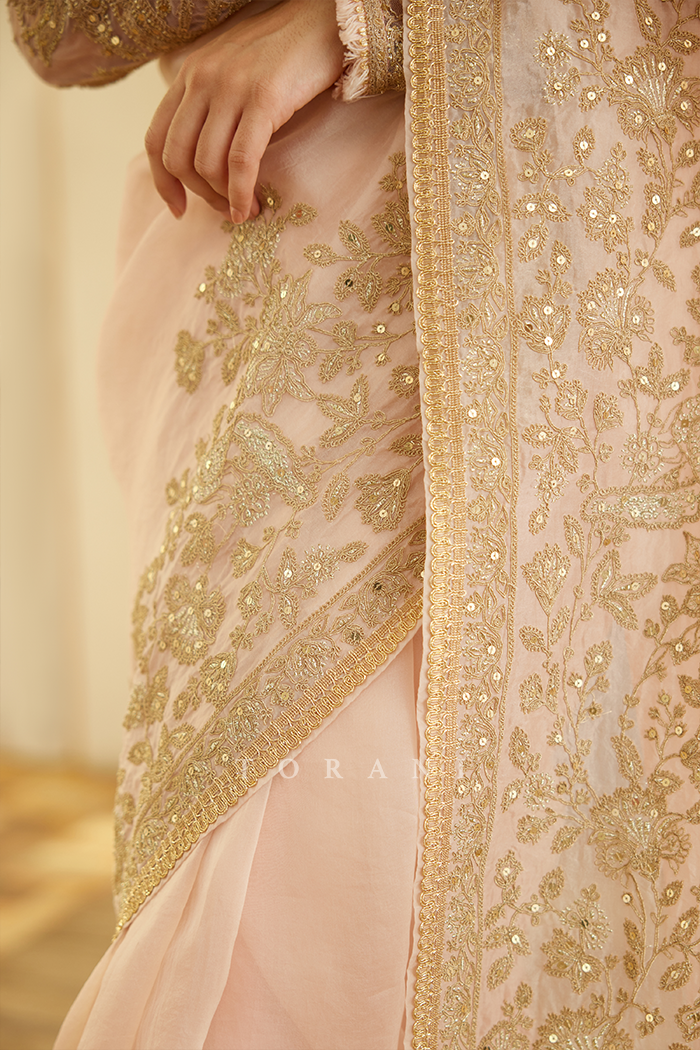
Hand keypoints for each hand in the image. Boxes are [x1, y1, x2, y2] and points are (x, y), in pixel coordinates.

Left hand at [145, 0, 344, 221]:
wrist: (322, 22)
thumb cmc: (283, 54)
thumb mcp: (233, 73)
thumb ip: (212, 105)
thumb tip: (207, 158)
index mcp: (189, 74)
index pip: (156, 138)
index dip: (163, 182)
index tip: (180, 209)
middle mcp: (202, 79)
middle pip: (178, 157)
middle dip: (199, 195)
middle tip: (224, 210)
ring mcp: (230, 88)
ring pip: (207, 163)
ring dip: (224, 198)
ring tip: (245, 210)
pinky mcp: (263, 100)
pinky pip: (240, 161)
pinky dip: (241, 193)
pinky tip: (250, 207)